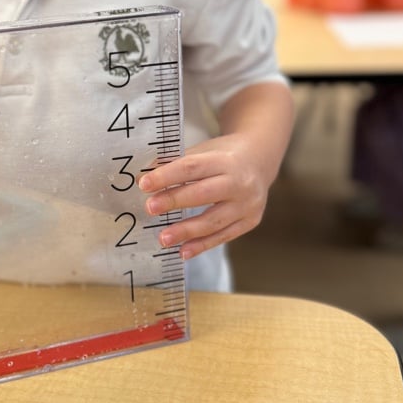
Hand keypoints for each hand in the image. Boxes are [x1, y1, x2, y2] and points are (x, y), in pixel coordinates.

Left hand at [138, 133, 268, 258]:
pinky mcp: (250, 221)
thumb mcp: (203, 151)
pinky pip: (223, 236)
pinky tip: (183, 251)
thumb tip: (143, 179)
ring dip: (186, 231)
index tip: (144, 184)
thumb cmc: (223, 157)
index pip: (192, 167)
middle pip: (203, 194)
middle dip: (174, 201)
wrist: (259, 160)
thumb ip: (176, 163)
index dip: (167, 176)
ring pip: (214, 221)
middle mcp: (239, 182)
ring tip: (163, 238)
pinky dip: (202, 245)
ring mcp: (247, 204)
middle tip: (150, 208)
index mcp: (224, 160)